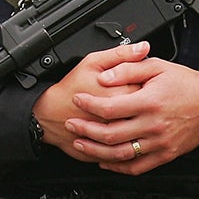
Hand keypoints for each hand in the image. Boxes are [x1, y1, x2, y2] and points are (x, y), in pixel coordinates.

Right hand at [31, 42, 149, 162]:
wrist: (49, 114)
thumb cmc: (70, 88)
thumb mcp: (92, 63)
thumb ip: (120, 55)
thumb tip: (143, 47)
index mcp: (122, 94)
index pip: (149, 88)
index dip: (148, 83)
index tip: (141, 81)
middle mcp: (122, 118)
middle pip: (147, 111)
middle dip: (144, 104)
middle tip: (135, 98)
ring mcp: (116, 137)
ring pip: (140, 132)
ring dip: (139, 124)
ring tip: (130, 114)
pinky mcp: (109, 151)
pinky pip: (126, 149)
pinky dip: (128, 142)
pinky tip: (124, 132)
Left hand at [66, 53, 198, 174]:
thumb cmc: (186, 84)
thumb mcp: (157, 67)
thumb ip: (128, 69)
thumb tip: (103, 77)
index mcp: (149, 101)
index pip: (110, 107)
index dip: (89, 105)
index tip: (77, 100)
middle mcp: (153, 125)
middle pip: (110, 134)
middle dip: (85, 130)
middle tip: (71, 124)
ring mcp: (160, 143)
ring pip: (120, 154)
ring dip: (95, 151)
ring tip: (80, 144)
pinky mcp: (166, 155)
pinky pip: (137, 167)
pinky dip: (117, 167)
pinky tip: (104, 161)